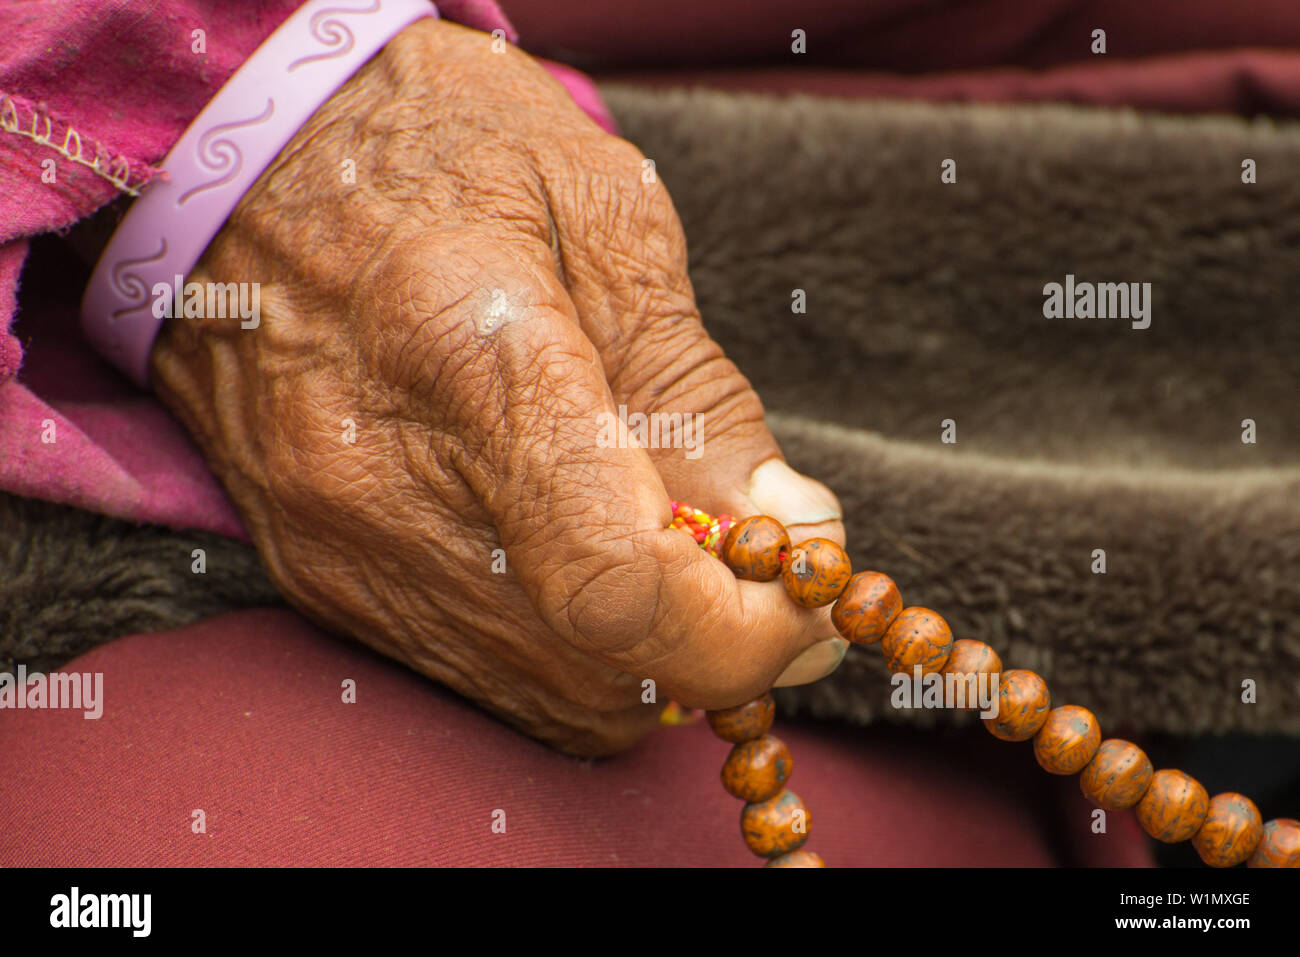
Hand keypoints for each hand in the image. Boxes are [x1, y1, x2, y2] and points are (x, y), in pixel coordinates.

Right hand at [150, 19, 845, 755]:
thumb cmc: (433, 155)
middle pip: (600, 668)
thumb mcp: (600, 213)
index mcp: (476, 359)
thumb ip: (699, 387)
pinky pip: (489, 680)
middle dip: (719, 642)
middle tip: (757, 562)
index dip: (744, 630)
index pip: (619, 584)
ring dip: (649, 654)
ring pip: (553, 699)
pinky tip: (581, 557)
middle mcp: (388, 491)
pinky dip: (572, 650)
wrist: (240, 167)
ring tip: (665, 543)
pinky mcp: (322, 582)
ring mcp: (344, 553)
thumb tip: (792, 529)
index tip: (808, 598)